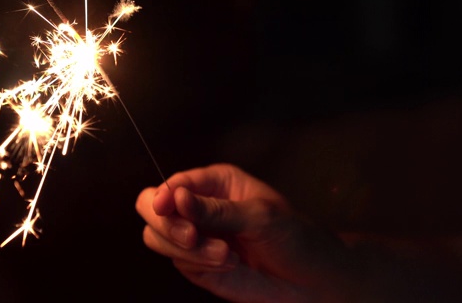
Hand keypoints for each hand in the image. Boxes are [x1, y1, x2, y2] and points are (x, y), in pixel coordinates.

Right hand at [135, 163, 351, 301]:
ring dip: (187, 249)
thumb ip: (215, 210)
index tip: (166, 207)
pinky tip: (229, 264)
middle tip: (191, 237)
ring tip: (224, 254)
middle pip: (152, 207)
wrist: (309, 279)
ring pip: (158, 237)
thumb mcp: (259, 216)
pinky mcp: (196, 263)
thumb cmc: (293, 237)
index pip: (175, 183)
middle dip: (167, 224)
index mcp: (216, 182)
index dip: (164, 194)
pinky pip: (177, 261)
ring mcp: (195, 235)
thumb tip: (177, 198)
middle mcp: (199, 205)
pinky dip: (199, 264)